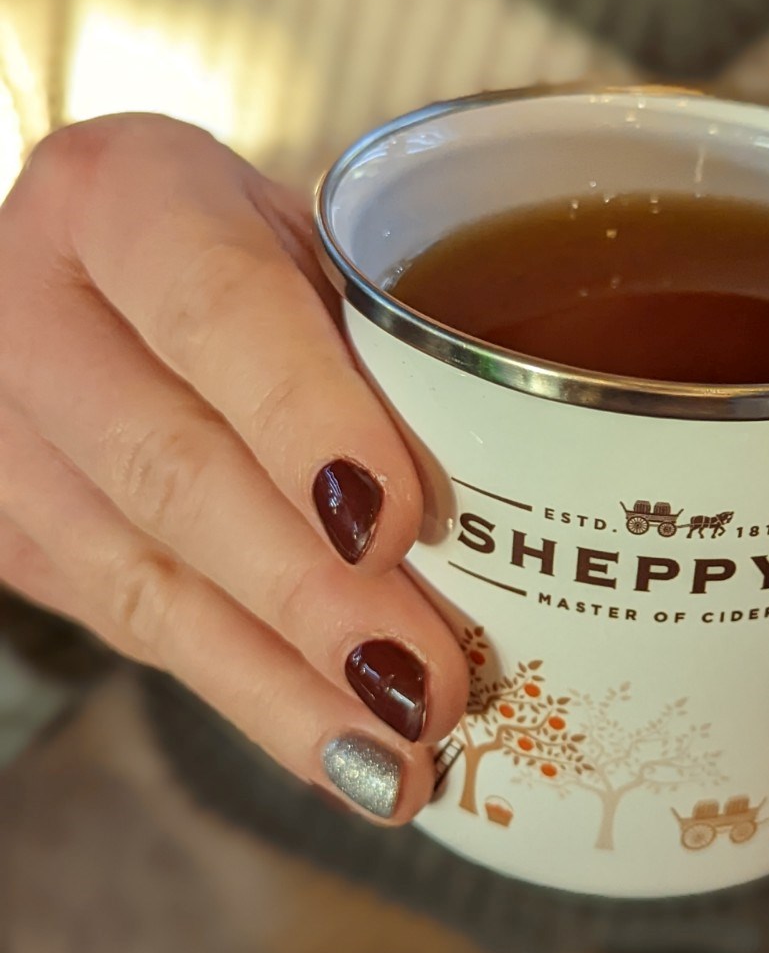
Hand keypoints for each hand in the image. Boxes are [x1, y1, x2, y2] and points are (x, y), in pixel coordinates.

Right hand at [0, 115, 467, 821]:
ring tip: (400, 755)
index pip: (215, 306)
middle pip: (172, 466)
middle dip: (311, 593)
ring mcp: (6, 435)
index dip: (304, 419)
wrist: (107, 286)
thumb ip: (390, 336)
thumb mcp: (322, 243)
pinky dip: (252, 696)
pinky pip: (139, 629)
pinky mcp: (17, 535)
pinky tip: (338, 751)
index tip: (399, 524)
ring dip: (285, 681)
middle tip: (428, 682)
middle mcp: (29, 306)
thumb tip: (533, 499)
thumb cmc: (256, 256)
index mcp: (122, 196)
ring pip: (145, 578)